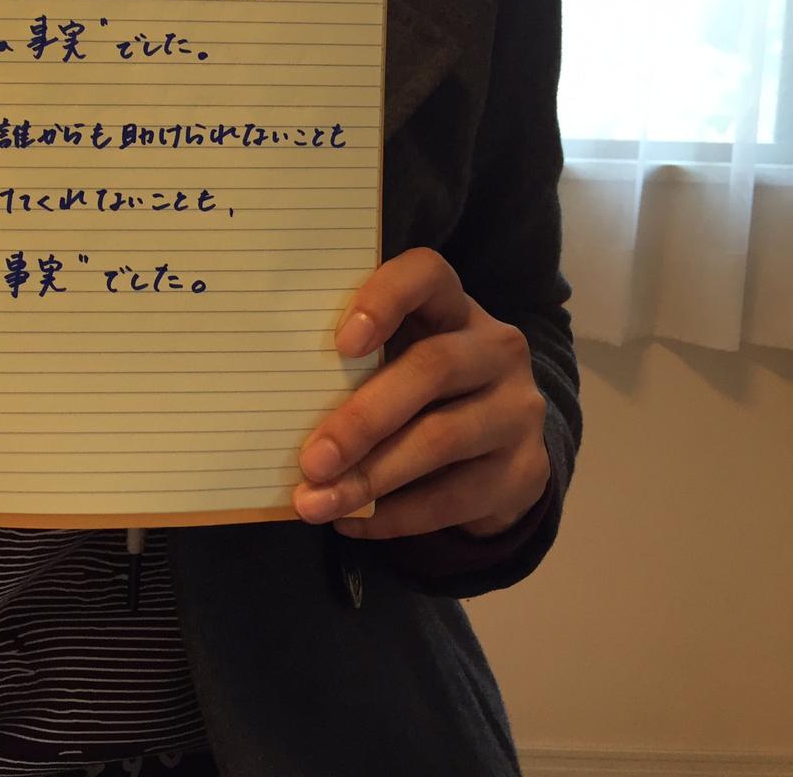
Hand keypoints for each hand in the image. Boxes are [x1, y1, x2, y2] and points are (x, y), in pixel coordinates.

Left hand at [293, 247, 549, 539]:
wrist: (499, 448)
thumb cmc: (417, 392)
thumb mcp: (393, 362)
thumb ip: (351, 365)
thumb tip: (269, 398)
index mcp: (452, 307)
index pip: (427, 275)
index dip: (385, 301)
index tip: (340, 344)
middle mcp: (495, 349)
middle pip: (432, 369)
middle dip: (362, 419)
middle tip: (311, 459)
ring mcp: (517, 409)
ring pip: (442, 439)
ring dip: (371, 477)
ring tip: (315, 503)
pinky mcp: (525, 469)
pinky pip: (455, 496)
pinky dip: (395, 514)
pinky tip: (352, 521)